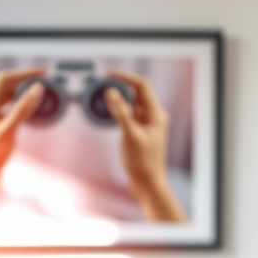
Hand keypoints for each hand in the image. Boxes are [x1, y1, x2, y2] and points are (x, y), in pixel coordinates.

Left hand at [0, 67, 44, 222]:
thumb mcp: (9, 130)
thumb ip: (23, 108)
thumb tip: (36, 89)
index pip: (4, 79)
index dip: (24, 73)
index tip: (42, 73)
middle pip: (5, 86)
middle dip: (25, 82)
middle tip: (45, 83)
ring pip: (6, 97)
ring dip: (22, 94)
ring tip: (40, 95)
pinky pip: (6, 108)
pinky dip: (19, 106)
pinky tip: (29, 110)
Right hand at [105, 70, 187, 221]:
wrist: (147, 183)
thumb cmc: (142, 162)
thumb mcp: (130, 135)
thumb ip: (121, 113)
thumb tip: (111, 92)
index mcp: (156, 114)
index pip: (142, 86)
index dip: (126, 77)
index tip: (108, 75)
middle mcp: (153, 116)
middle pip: (137, 92)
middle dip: (120, 85)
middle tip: (100, 84)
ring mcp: (147, 123)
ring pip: (131, 103)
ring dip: (118, 97)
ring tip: (101, 94)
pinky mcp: (139, 130)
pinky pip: (128, 114)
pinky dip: (118, 109)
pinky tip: (107, 110)